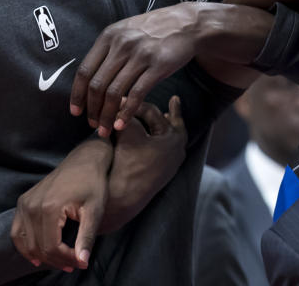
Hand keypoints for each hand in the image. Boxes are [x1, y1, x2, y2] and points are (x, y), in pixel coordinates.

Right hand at [11, 139, 112, 271]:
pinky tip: (38, 254)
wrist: (85, 160)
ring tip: (59, 261)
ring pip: (24, 242)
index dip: (65, 259)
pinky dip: (25, 245)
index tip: (80, 262)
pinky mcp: (23, 201)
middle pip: (37, 246)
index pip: (51, 247)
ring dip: (40, 255)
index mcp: (49, 207)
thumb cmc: (93, 184)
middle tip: (72, 264)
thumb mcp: (95, 211)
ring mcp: (24, 203)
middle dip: (55, 260)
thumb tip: (82, 262)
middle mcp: (32, 205)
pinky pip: (17, 230)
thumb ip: (86, 237)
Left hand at [70, 4, 202, 136]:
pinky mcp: (158, 66)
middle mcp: (122, 45)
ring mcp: (140, 55)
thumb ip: (109, 50)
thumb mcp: (126, 31)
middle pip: (98, 84)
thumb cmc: (155, 30)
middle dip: (92, 110)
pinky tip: (122, 123)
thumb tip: (91, 77)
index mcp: (109, 36)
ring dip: (107, 116)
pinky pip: (137, 94)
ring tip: (106, 130)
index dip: (77, 95)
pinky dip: (127, 112)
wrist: (188, 24)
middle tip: (93, 125)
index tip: (75, 112)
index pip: (85, 71)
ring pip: (114, 92)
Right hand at [101, 96, 187, 232]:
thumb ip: (129, 115)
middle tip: (175, 99)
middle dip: (170, 112)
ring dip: (165, 126)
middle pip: (172, 124)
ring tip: (167, 115)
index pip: (153, 112)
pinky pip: (166, 150)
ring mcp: (172, 163)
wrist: (120, 199)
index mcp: (173, 138)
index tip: (128, 98)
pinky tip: (155, 137)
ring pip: (171, 137)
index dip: (136, 104)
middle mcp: (178, 151)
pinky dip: (161, 140)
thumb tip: (125, 102)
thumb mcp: (126, 134)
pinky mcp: (164, 173)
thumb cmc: (125, 164)